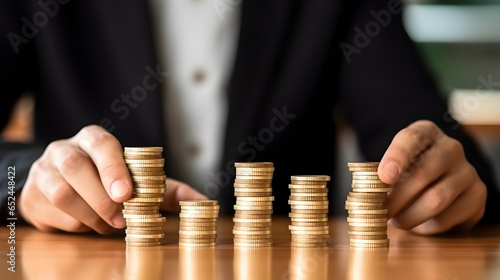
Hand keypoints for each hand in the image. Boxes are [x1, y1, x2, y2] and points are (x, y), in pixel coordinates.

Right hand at [19, 125, 206, 233]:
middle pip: (76, 168)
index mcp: (93, 138)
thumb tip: (204, 202)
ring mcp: (44, 171)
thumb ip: (167, 189)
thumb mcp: (137, 179)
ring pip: (62, 193)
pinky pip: (51, 212)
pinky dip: (74, 224)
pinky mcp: (32, 194)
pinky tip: (88, 223)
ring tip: (109, 224)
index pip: (102, 144)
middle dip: (101, 197)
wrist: (61, 183)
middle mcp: (65, 149)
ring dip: (90, 214)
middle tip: (121, 218)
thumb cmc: (107, 179)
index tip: (127, 193)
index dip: (113, 168)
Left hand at [378, 120, 486, 234]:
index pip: (412, 138)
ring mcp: (467, 171)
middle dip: (397, 198)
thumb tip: (366, 195)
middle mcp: (450, 148)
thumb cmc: (409, 169)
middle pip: (422, 174)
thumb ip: (382, 173)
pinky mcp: (477, 195)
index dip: (397, 157)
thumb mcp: (395, 162)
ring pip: (436, 199)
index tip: (383, 177)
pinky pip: (450, 217)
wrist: (442, 179)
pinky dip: (429, 226)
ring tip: (396, 221)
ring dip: (410, 216)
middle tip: (381, 212)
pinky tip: (418, 224)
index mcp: (426, 133)